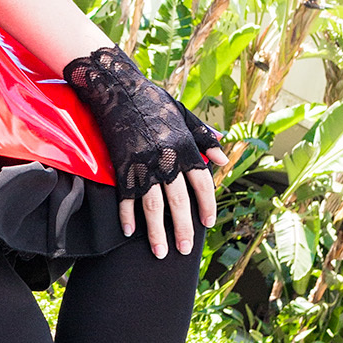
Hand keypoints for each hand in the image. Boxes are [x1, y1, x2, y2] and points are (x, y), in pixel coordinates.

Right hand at [62, 46, 224, 258]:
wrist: (119, 89)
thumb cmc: (153, 101)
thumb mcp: (185, 115)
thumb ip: (205, 139)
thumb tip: (224, 161)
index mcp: (185, 148)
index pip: (203, 185)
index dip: (206, 207)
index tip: (206, 224)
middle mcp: (167, 160)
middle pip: (179, 203)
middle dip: (182, 230)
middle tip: (184, 250)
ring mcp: (144, 165)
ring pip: (153, 207)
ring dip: (157, 232)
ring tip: (160, 252)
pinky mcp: (122, 167)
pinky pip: (126, 198)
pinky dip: (127, 216)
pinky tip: (129, 232)